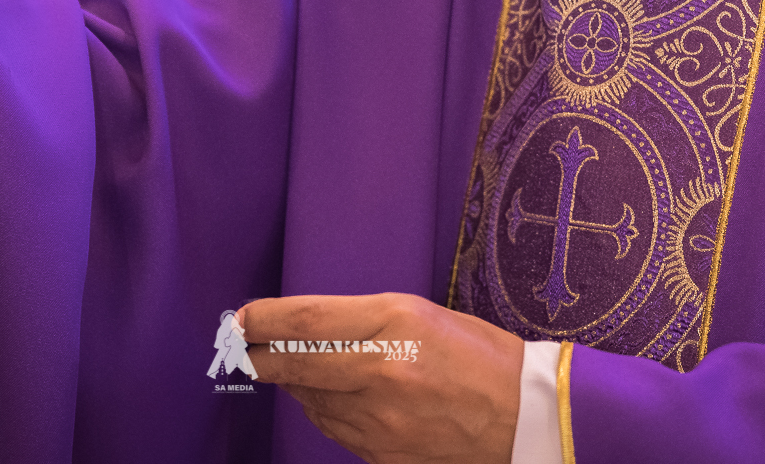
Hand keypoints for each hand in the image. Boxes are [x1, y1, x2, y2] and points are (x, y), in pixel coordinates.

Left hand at [242, 293, 522, 463]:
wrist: (525, 417)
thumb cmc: (478, 356)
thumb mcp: (420, 315)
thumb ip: (360, 321)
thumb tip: (304, 330)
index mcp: (395, 324)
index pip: (307, 320)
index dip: (264, 320)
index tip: (242, 318)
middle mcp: (382, 372)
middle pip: (295, 364)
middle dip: (259, 356)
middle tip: (239, 348)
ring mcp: (381, 420)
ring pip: (310, 400)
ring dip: (291, 383)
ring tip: (285, 368)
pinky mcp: (383, 454)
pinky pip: (333, 429)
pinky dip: (320, 410)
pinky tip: (322, 397)